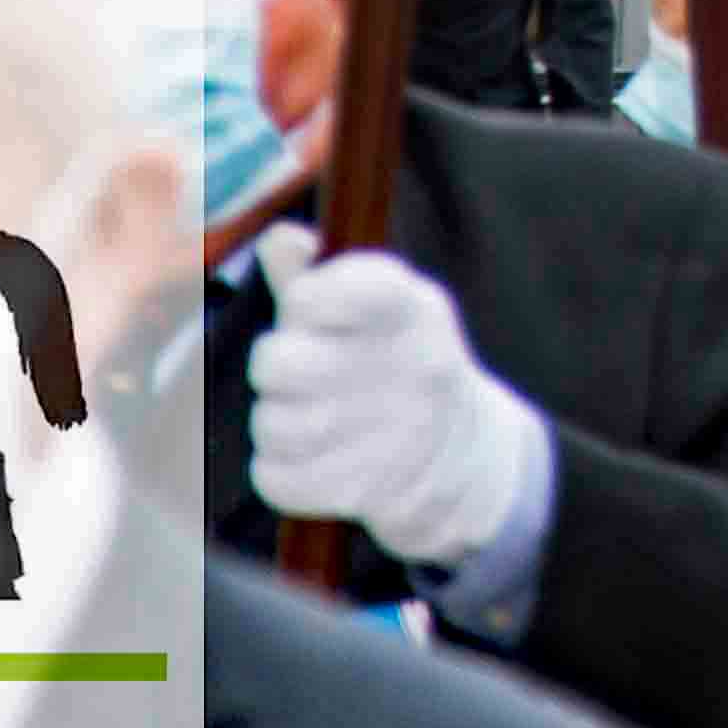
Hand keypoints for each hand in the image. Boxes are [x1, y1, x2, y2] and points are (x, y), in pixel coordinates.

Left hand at [251, 246, 557, 573]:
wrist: (459, 450)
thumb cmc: (400, 358)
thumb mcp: (382, 302)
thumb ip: (319, 275)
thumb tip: (278, 238)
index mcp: (407, 308)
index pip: (317, 294)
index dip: (300, 300)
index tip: (309, 307)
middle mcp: (404, 367)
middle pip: (275, 362)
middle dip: (275, 364)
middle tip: (300, 368)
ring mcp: (384, 434)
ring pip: (269, 423)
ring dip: (276, 418)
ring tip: (308, 412)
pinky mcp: (357, 489)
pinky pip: (273, 476)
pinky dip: (281, 469)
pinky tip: (313, 454)